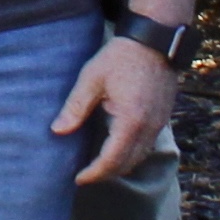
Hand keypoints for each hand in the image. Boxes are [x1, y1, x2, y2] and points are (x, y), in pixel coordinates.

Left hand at [59, 34, 176, 186]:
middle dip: (105, 174)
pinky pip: (147, 146)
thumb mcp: (92, 78)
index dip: (94, 173)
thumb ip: (75, 107)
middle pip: (127, 164)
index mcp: (130, 121)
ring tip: (97, 166)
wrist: (153, 40)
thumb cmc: (121, 56)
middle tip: (84, 176)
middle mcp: (149, 127)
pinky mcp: (162, 118)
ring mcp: (159, 124)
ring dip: (119, 166)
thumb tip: (57, 131)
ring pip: (139, 157)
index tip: (77, 179)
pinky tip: (116, 148)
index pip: (111, 160)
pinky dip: (131, 153)